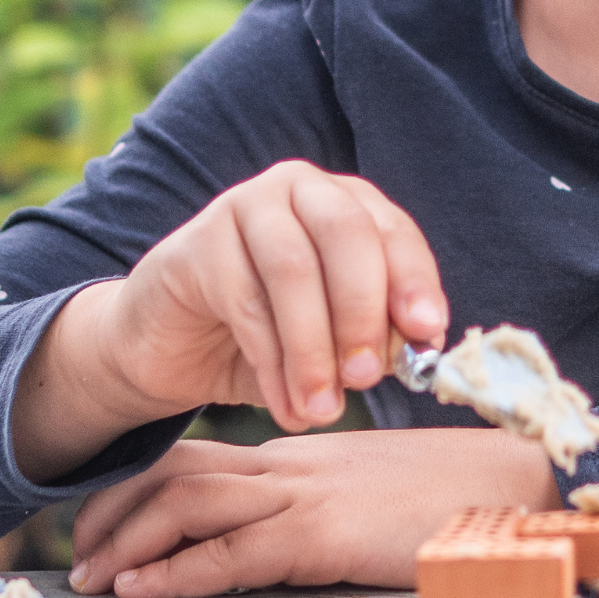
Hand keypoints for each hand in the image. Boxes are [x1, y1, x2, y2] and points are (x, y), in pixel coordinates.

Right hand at [12, 161, 448, 482]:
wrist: (172, 345)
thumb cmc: (269, 336)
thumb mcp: (333, 338)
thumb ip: (374, 335)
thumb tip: (417, 349)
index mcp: (345, 202)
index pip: (392, 230)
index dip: (414, 279)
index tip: (426, 331)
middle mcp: (298, 189)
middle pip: (346, 234)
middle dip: (363, 309)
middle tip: (367, 376)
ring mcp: (243, 207)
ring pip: (293, 270)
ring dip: (314, 348)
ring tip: (323, 408)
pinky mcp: (196, 244)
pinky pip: (244, 301)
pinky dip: (272, 362)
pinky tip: (283, 405)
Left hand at [67, 428, 561, 597]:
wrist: (513, 480)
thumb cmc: (453, 491)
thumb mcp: (375, 486)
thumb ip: (329, 496)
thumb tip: (293, 528)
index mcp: (302, 451)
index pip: (201, 454)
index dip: (142, 484)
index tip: (107, 519)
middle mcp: (293, 462)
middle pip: (180, 469)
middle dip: (117, 510)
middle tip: (80, 555)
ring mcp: (307, 494)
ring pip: (191, 502)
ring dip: (131, 540)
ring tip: (94, 579)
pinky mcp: (324, 533)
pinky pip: (234, 551)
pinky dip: (179, 570)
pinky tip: (145, 589)